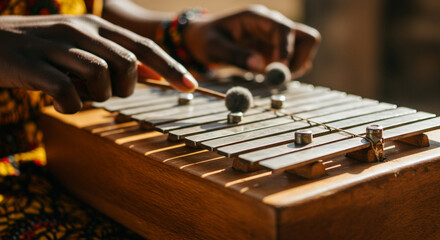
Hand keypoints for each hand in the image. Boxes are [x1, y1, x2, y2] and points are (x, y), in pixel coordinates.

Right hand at [0, 14, 197, 113]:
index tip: (192, 86)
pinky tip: (60, 103)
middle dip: (126, 88)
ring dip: (97, 96)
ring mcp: (55, 46)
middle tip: (107, 93)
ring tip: (78, 94)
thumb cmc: (42, 51)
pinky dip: (71, 106)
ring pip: (100, 76)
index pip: (143, 46)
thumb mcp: (82, 48)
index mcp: (94, 26)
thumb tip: (154, 76)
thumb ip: (116, 58)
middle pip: (127, 63)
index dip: (170, 68)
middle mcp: (79, 30)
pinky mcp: (33, 66)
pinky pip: (68, 93)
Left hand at [183, 5, 320, 77]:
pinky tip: (269, 76)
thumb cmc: (206, 40)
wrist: (203, 40)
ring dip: (296, 66)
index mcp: (257, 18)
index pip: (284, 29)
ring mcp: (277, 38)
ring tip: (272, 77)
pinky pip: (295, 60)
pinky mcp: (276, 51)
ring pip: (305, 48)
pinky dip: (289, 71)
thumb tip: (259, 66)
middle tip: (279, 77)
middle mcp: (272, 25)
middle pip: (306, 37)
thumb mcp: (214, 48)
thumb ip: (235, 55)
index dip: (285, 49)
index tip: (278, 70)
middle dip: (297, 59)